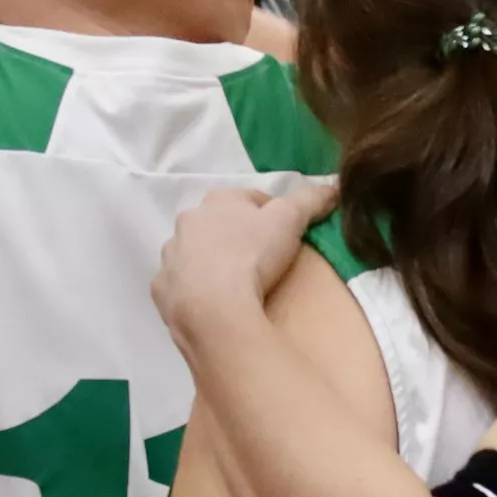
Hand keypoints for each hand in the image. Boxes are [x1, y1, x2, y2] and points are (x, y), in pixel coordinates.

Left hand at [155, 179, 337, 348]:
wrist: (214, 310)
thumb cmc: (253, 256)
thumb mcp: (291, 220)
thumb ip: (311, 199)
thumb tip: (333, 187)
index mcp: (218, 200)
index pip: (250, 199)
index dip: (272, 215)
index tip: (285, 236)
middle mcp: (188, 222)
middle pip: (219, 224)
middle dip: (237, 237)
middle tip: (262, 261)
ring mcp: (171, 257)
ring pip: (195, 253)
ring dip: (212, 262)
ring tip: (237, 285)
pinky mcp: (162, 290)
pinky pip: (180, 285)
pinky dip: (195, 290)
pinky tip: (214, 303)